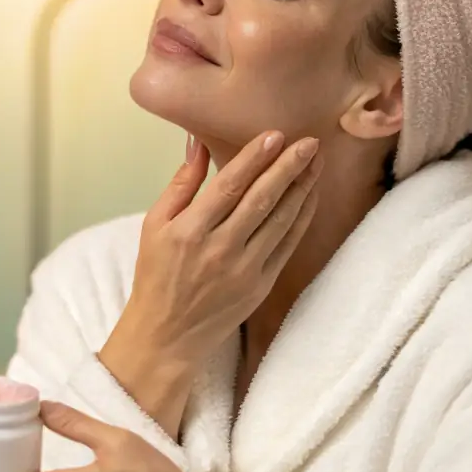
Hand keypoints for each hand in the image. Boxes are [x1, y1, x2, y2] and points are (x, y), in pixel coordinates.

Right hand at [99, 131, 321, 433]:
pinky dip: (301, 219)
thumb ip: (180, 184)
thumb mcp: (154, 225)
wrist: (166, 336)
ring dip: (301, 189)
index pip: (228, 186)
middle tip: (310, 142)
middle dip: (288, 167)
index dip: (254, 159)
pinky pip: (287, 246)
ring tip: (316, 162)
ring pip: (280, 221)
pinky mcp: (261, 286)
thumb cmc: (156, 275)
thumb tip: (198, 144)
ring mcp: (244, 270)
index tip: (275, 135)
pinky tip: (310, 196)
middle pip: (261, 200)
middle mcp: (219, 250)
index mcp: (189, 231)